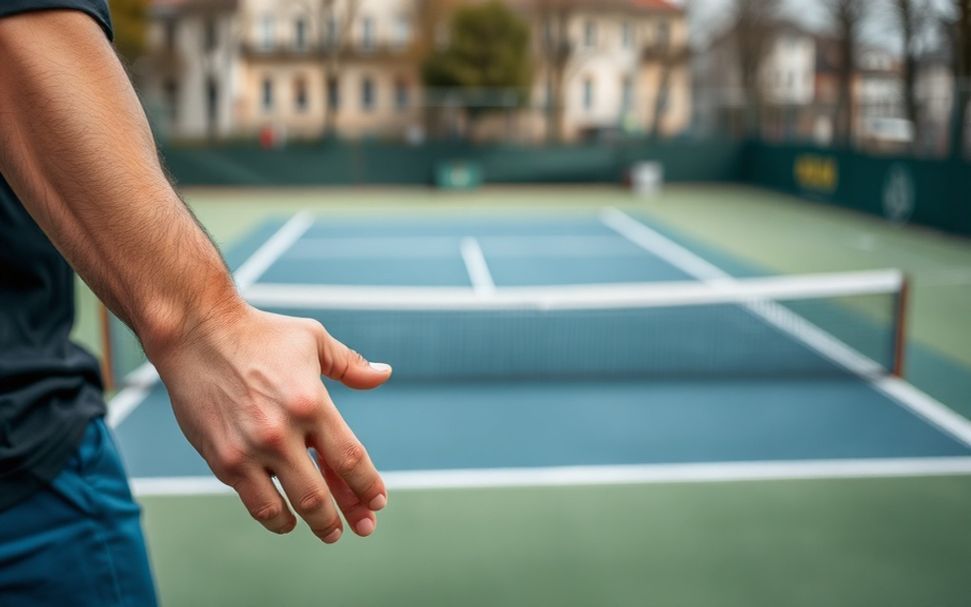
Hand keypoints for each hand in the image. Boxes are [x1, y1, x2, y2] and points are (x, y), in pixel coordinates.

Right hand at [149, 304, 391, 542]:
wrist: (196, 332)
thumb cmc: (259, 333)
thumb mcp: (313, 339)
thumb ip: (350, 364)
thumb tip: (383, 374)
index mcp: (311, 402)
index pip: (350, 458)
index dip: (367, 485)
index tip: (378, 501)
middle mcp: (282, 431)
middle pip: (321, 493)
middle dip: (345, 517)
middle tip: (359, 528)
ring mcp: (249, 450)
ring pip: (289, 506)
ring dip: (313, 524)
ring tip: (328, 530)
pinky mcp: (222, 459)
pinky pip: (255, 501)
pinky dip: (275, 516)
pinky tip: (286, 518)